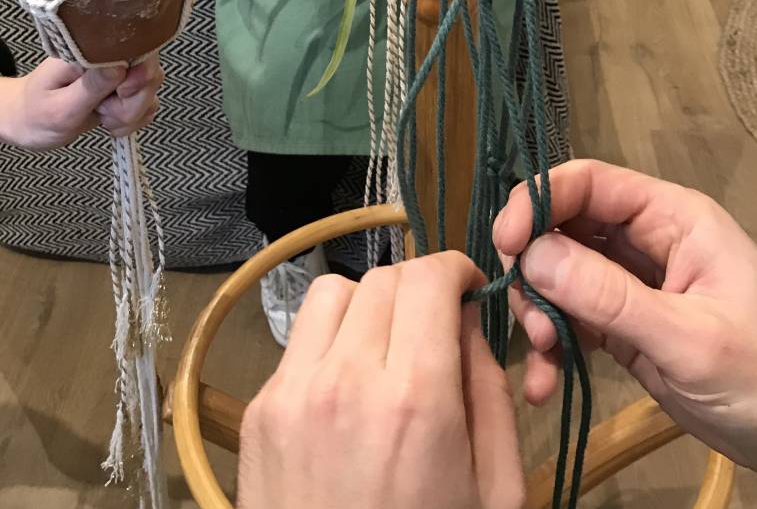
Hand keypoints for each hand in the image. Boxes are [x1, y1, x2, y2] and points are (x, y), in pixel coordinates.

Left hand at [0, 55, 164, 149]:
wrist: (24, 121)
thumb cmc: (33, 114)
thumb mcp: (60, 108)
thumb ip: (91, 87)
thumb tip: (122, 65)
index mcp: (89, 49)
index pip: (137, 50)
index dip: (138, 77)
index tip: (119, 95)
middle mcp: (108, 56)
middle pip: (149, 73)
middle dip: (132, 103)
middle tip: (103, 112)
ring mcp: (117, 73)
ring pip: (149, 92)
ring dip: (130, 114)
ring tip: (102, 118)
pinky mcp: (122, 90)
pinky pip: (145, 104)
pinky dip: (131, 120)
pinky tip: (109, 122)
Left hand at [238, 252, 524, 508]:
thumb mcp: (496, 489)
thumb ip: (489, 391)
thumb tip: (468, 321)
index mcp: (414, 401)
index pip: (427, 277)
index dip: (455, 270)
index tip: (467, 289)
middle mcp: (345, 379)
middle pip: (382, 278)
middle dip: (418, 292)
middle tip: (435, 329)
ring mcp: (291, 392)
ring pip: (332, 293)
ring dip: (368, 307)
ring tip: (387, 350)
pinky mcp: (260, 410)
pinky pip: (299, 340)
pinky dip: (330, 343)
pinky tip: (348, 389)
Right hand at [493, 160, 756, 501]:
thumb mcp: (689, 338)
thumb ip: (609, 296)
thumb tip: (531, 255)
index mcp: (672, 218)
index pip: (589, 183)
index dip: (538, 202)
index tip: (505, 243)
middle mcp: (645, 240)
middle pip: (562, 226)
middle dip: (534, 267)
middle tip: (528, 317)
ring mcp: (630, 282)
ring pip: (557, 273)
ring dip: (538, 311)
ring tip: (543, 355)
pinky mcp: (620, 324)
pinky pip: (567, 318)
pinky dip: (549, 345)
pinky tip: (543, 382)